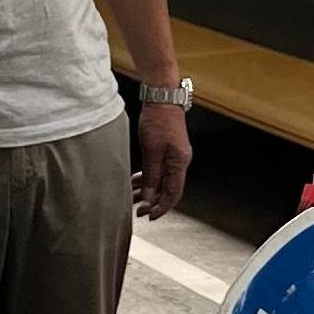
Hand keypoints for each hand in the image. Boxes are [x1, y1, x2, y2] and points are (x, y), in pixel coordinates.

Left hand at [133, 102, 191, 220]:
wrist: (162, 97)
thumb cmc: (158, 120)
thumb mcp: (152, 151)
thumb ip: (151, 176)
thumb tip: (150, 198)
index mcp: (180, 163)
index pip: (173, 193)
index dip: (163, 208)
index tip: (150, 217)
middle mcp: (180, 161)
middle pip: (168, 188)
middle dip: (153, 201)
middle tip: (138, 211)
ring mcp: (174, 155)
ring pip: (161, 180)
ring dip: (148, 190)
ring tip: (133, 198)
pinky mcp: (167, 149)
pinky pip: (158, 169)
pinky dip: (148, 178)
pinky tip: (136, 182)